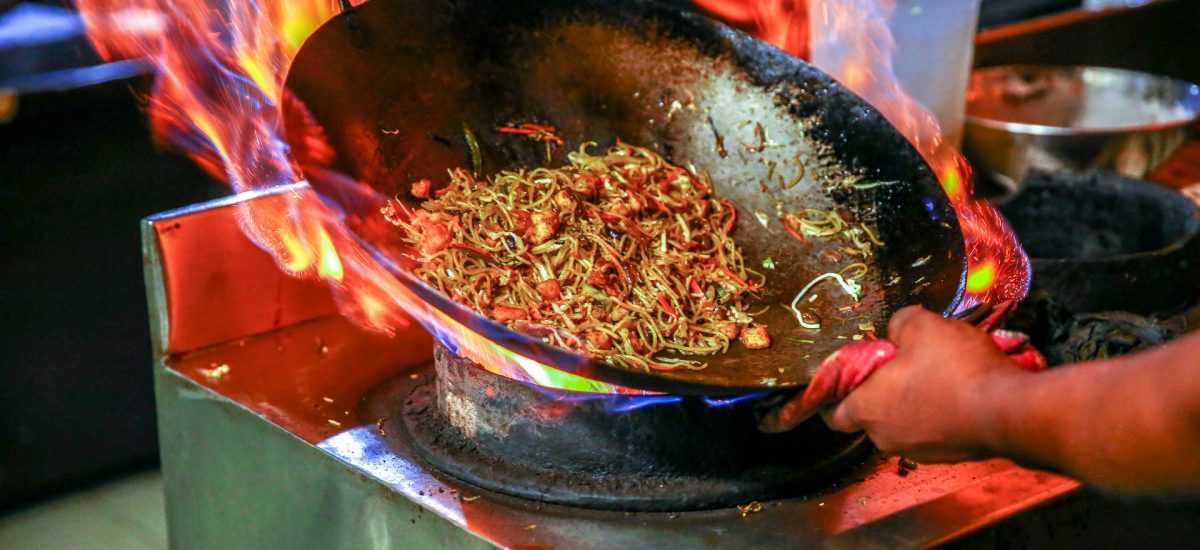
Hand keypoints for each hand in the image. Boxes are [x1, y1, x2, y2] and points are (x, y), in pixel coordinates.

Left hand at [822, 306, 1027, 462]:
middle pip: (869, 415)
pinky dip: (936, 414)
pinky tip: (957, 391)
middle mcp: (886, 436)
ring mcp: (918, 450)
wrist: (1009, 411)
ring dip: (911, 402)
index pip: (832, 413)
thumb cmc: (956, 369)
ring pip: (902, 423)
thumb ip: (899, 323)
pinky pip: (931, 431)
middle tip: (897, 366)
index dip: (833, 396)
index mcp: (867, 408)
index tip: (844, 379)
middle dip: (879, 392)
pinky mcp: (948, 455)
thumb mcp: (922, 326)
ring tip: (933, 374)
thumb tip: (897, 330)